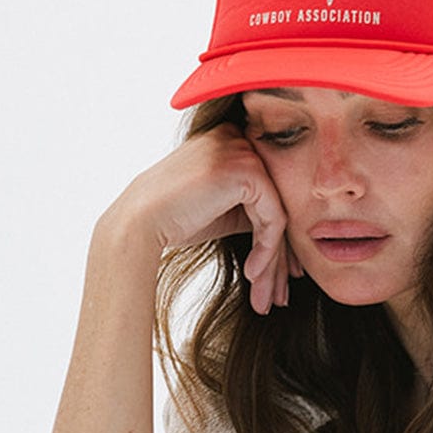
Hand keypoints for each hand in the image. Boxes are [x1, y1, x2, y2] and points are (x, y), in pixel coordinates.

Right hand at [107, 123, 298, 313]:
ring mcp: (242, 149)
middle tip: (278, 294)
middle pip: (276, 204)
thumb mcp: (224, 210)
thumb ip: (255, 209)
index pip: (269, 193)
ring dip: (273, 261)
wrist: (139, 222)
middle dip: (279, 257)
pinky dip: (266, 250)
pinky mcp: (246, 169)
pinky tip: (252, 272)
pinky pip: (272, 218)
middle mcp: (240, 136)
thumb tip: (293, 237)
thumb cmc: (174, 218)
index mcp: (232, 139)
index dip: (277, 239)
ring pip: (278, 214)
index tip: (284, 275)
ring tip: (266, 296)